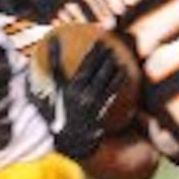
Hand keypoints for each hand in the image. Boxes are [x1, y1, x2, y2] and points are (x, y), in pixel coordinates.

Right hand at [46, 35, 127, 161]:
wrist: (68, 138)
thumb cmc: (58, 110)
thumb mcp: (52, 89)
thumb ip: (53, 65)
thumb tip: (52, 41)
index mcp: (71, 90)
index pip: (85, 67)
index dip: (94, 53)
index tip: (100, 41)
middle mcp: (84, 97)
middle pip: (98, 73)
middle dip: (106, 59)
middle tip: (111, 47)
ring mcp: (94, 106)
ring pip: (108, 84)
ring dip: (115, 70)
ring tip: (120, 60)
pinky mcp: (102, 113)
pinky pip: (113, 96)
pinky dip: (119, 83)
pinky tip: (126, 75)